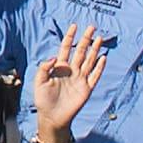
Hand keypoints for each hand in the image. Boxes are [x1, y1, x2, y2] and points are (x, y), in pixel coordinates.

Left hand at [32, 23, 108, 139]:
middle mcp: (71, 71)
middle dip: (86, 39)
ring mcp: (80, 79)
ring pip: (89, 60)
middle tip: (92, 27)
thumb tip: (54, 57)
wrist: (52, 117)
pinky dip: (99, 67)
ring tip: (100, 38)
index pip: (66, 48)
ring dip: (95, 49)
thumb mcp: (39, 82)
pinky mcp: (87, 89)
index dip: (70, 37)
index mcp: (59, 67)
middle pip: (81, 51)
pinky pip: (95, 76)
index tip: (74, 26)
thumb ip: (44, 68)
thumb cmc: (43, 100)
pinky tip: (103, 58)